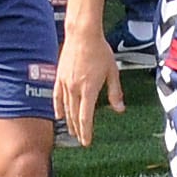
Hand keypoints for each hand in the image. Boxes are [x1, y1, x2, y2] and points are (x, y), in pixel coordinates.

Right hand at [53, 22, 120, 142]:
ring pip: (65, 108)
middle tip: (80, 139)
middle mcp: (75, 88)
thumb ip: (115, 92)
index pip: (86, 117)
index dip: (86, 132)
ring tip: (72, 131)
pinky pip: (56, 97)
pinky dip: (58, 108)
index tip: (87, 142)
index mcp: (89, 89)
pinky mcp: (59, 77)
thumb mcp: (112, 71)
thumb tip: (120, 109)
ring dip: (69, 121)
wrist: (83, 34)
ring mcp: (65, 83)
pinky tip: (59, 115)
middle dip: (78, 130)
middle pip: (75, 115)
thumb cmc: (100, 50)